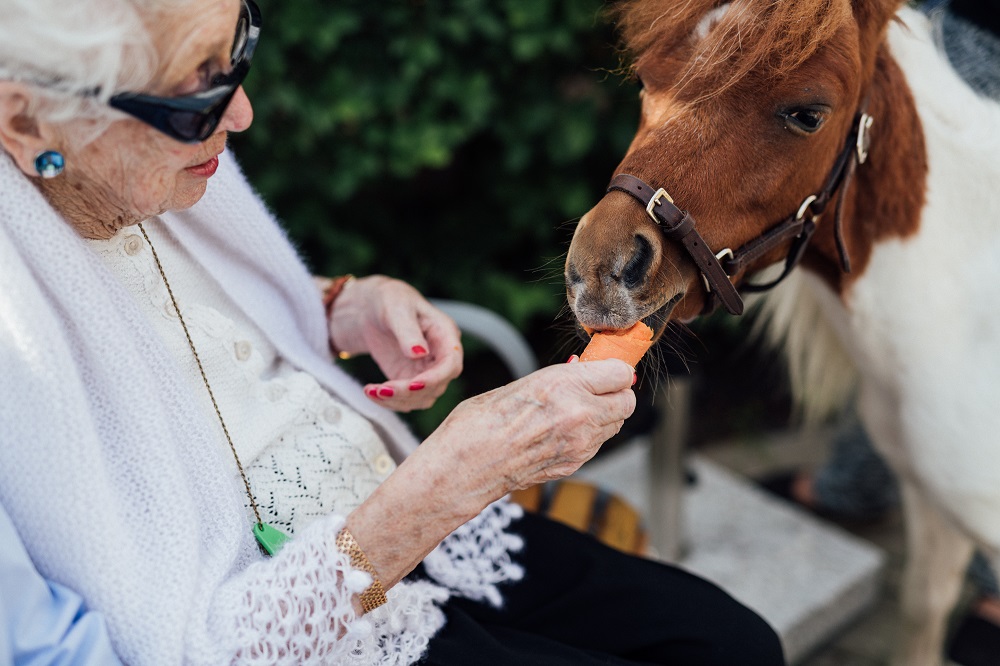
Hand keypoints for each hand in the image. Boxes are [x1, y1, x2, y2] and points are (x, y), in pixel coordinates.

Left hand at [327, 275, 462, 411]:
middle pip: (437, 385)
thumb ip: (408, 331)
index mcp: (445, 334)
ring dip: (398, 400)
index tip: (412, 385)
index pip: (451, 363)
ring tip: (371, 391)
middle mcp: (441, 356)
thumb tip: (420, 354)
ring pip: (422, 398)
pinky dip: (389, 401)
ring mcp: (426, 371)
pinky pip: (406, 399)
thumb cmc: (388, 300)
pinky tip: (370, 391)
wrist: (371, 309)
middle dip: (409, 392)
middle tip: (382, 390)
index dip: (435, 378)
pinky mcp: (410, 380)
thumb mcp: (396, 309)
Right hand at [418, 358, 635, 511]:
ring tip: (574, 409)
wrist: (466, 467)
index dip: (614, 370)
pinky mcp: (574, 464)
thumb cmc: (480, 422)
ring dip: (603, 414)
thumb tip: (584, 371)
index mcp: (566, 386)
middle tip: (594, 388)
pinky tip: (562, 430)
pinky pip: (597, 444)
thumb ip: (561, 379)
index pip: (621, 374)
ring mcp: (580, 445)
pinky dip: (589, 435)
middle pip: (627, 401)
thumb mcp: (522, 384)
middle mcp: (580, 415)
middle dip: (614, 393)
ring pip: (615, 425)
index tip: (605, 368)